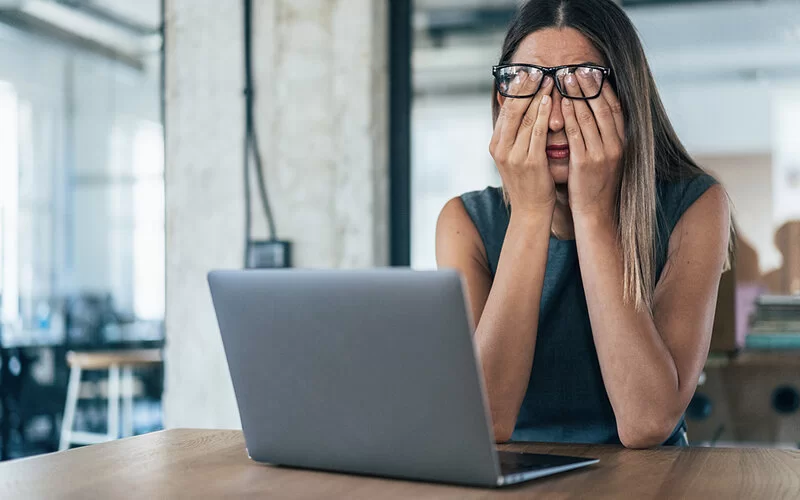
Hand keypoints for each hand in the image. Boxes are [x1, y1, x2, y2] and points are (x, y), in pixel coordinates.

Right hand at [489, 74, 555, 214]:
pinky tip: (551, 100)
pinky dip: (544, 114)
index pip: (505, 110)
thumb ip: (515, 134)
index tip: (526, 72)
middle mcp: (501, 148)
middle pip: (513, 110)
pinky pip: (537, 132)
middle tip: (538, 69)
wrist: (530, 211)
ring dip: (538, 96)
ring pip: (526, 118)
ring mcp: (514, 156)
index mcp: (495, 145)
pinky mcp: (530, 162)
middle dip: (526, 88)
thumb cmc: (527, 182)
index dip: (516, 89)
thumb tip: (519, 109)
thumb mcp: (515, 156)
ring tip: (549, 79)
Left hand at [560, 68, 624, 220]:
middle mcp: (615, 145)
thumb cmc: (596, 184)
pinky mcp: (586, 162)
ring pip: (589, 117)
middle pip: (603, 107)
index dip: (604, 88)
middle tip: (577, 67)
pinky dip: (570, 115)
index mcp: (622, 142)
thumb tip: (596, 113)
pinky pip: (576, 133)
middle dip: (589, 85)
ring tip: (566, 77)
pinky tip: (562, 102)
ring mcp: (602, 153)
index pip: (615, 107)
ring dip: (577, 94)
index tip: (594, 71)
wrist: (596, 213)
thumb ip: (603, 136)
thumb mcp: (606, 157)